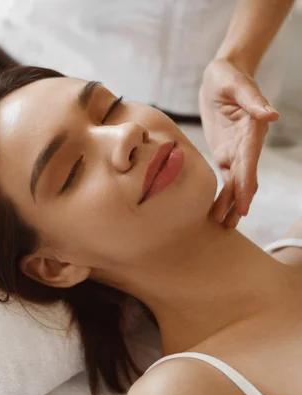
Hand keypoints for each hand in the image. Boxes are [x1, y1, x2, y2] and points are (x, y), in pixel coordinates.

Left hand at [199, 59, 279, 227]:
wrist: (221, 76)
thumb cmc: (229, 77)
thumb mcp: (238, 85)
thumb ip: (253, 100)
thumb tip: (271, 116)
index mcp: (251, 131)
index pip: (249, 162)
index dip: (246, 184)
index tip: (244, 205)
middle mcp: (246, 144)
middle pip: (243, 177)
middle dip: (237, 201)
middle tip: (228, 224)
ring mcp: (235, 150)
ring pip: (235, 181)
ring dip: (229, 201)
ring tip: (221, 223)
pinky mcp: (224, 151)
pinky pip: (225, 175)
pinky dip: (222, 192)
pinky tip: (216, 208)